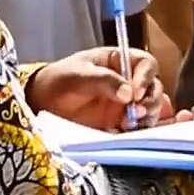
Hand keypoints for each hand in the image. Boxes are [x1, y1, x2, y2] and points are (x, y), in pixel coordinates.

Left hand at [26, 47, 162, 131]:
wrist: (40, 105)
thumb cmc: (58, 81)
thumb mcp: (78, 75)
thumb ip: (104, 80)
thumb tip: (129, 93)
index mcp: (120, 61)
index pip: (146, 64)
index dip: (146, 77)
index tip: (135, 92)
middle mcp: (128, 80)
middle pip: (153, 87)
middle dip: (150, 99)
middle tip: (137, 112)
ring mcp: (126, 103)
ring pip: (151, 107)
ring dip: (149, 115)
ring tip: (133, 123)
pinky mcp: (120, 122)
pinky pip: (139, 126)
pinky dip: (141, 130)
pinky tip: (131, 133)